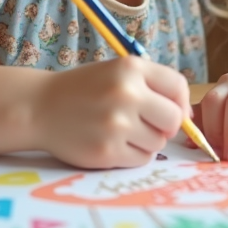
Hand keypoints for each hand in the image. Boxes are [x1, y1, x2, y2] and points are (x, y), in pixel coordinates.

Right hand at [32, 56, 189, 168]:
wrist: (39, 107)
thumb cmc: (84, 89)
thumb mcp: (117, 72)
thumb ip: (152, 86)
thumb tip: (188, 116)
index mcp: (130, 68)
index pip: (178, 87)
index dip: (180, 102)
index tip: (170, 108)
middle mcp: (126, 93)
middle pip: (173, 119)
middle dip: (165, 124)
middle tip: (145, 123)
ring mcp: (117, 124)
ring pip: (158, 142)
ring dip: (146, 141)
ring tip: (121, 130)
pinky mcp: (107, 151)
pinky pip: (141, 159)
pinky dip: (132, 154)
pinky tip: (112, 142)